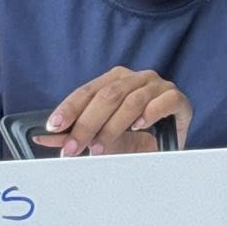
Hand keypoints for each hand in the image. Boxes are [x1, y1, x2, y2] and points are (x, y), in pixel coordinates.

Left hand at [43, 69, 192, 155]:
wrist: (170, 144)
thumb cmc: (135, 136)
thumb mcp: (104, 136)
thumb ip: (80, 134)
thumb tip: (48, 138)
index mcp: (115, 80)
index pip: (87, 91)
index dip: (70, 108)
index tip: (53, 127)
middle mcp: (136, 78)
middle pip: (108, 96)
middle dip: (86, 124)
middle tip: (73, 148)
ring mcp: (158, 86)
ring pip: (132, 101)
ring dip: (112, 127)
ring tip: (98, 148)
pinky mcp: (178, 98)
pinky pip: (165, 101)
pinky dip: (150, 113)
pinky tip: (138, 127)